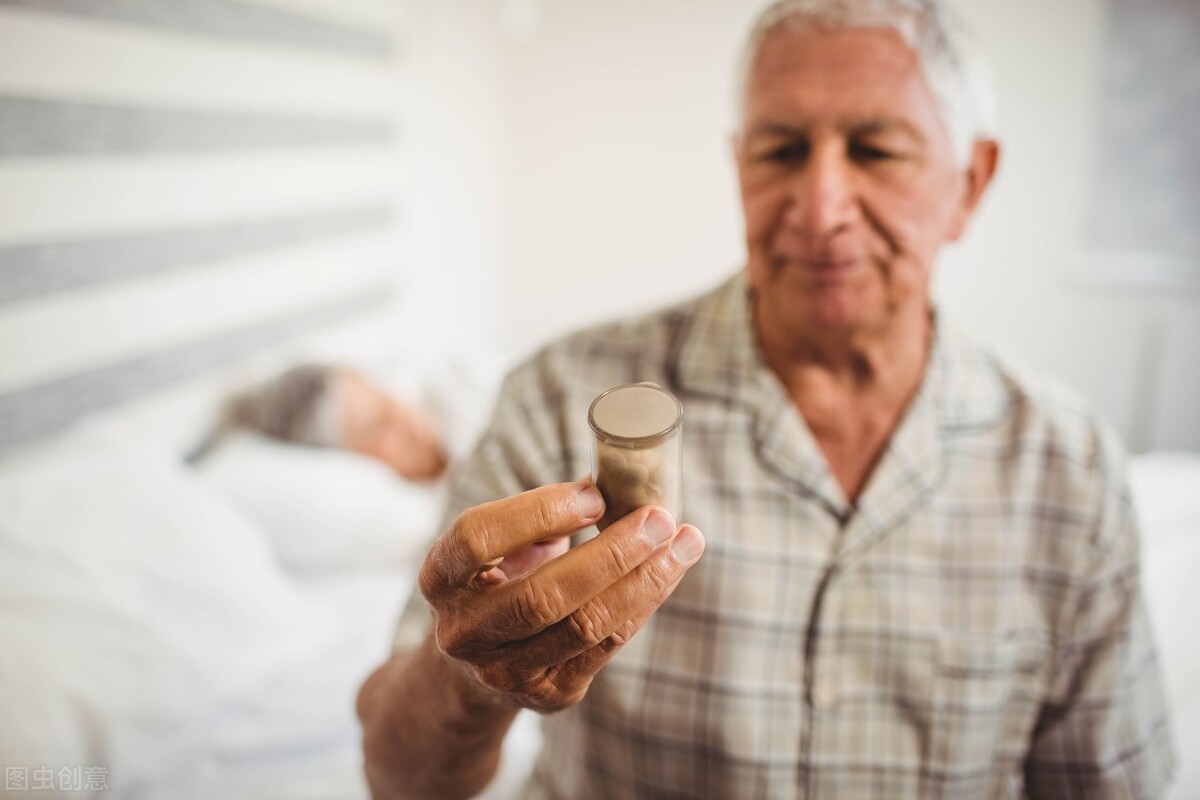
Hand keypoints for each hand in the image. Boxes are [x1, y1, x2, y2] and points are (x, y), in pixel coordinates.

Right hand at [418, 480, 703, 712]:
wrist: (474, 671)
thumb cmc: (499, 583)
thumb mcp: (499, 548)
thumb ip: (541, 518)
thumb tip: (614, 483)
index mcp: (440, 578)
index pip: (477, 538)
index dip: (537, 513)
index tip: (594, 494)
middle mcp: (464, 631)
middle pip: (542, 594)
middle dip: (611, 553)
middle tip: (658, 517)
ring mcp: (503, 671)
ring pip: (584, 626)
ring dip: (643, 580)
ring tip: (683, 542)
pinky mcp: (548, 694)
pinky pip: (606, 645)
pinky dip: (643, 602)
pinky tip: (669, 571)